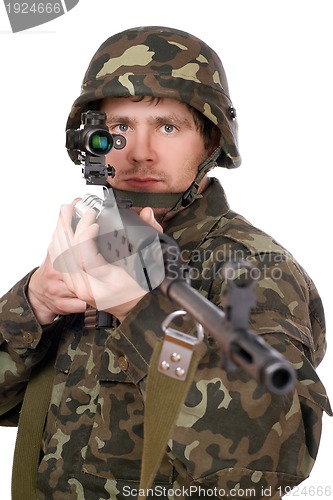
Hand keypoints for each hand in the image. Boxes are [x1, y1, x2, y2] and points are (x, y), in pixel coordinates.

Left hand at [28, 203, 162, 323]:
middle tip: (74, 209)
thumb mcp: (153, 263)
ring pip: (60, 258)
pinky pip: (60, 264)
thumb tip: (147, 213)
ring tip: (64, 213)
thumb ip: (152, 235)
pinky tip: (60, 231)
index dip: (85, 238)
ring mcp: (79, 289)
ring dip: (60, 233)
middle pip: (68, 256)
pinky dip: (58, 244)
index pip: (87, 260)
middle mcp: (90, 289)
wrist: (136, 310)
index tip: (93, 222)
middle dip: (68, 227)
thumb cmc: (144, 288)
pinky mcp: (74, 287)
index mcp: (110, 284)